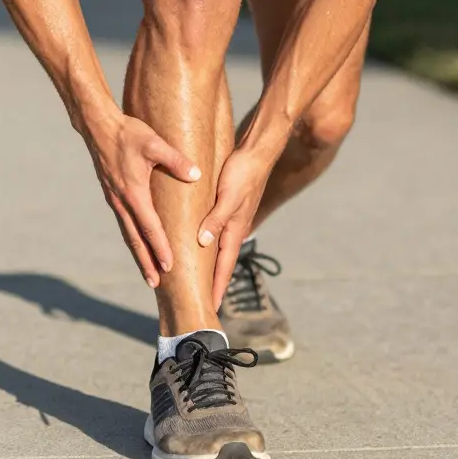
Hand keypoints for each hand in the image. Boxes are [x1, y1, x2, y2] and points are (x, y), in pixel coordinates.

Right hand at [83, 110, 200, 287]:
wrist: (98, 127)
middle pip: (135, 239)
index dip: (160, 248)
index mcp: (134, 193)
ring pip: (128, 234)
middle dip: (146, 262)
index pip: (150, 227)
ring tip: (148, 273)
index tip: (170, 266)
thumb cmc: (127, 133)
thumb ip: (176, 160)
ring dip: (138, 254)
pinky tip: (139, 244)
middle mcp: (122, 201)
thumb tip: (196, 174)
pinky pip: (124, 223)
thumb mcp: (154, 143)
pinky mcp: (113, 195)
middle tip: (155, 284)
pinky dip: (133, 238)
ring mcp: (115, 200)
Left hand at [197, 147, 274, 308]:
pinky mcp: (230, 208)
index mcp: (235, 230)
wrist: (257, 152)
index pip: (224, 266)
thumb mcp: (228, 196)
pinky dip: (210, 244)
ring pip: (220, 248)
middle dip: (214, 282)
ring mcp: (234, 219)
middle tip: (203, 299)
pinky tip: (201, 244)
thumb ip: (216, 220)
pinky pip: (218, 232)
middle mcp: (235, 228)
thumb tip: (203, 243)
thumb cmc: (243, 173)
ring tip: (200, 278)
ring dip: (212, 264)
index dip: (217, 286)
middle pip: (222, 262)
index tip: (210, 305)